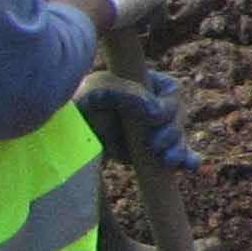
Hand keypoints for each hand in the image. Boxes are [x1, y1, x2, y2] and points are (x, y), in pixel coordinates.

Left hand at [79, 67, 198, 171]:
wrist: (60, 136)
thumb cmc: (78, 105)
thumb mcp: (99, 91)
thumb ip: (127, 95)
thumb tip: (155, 111)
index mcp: (145, 84)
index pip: (172, 92)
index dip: (168, 105)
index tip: (154, 117)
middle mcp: (151, 107)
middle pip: (178, 117)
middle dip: (173, 132)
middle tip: (155, 145)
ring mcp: (151, 131)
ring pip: (179, 138)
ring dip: (179, 149)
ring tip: (167, 160)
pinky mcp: (148, 154)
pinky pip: (175, 156)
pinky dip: (187, 160)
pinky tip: (191, 166)